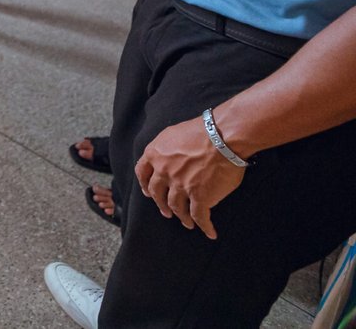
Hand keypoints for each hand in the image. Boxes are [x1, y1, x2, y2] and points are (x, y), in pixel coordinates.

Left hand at [135, 116, 246, 239]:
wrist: (221, 137)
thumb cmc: (201, 131)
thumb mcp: (172, 134)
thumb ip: (165, 148)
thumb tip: (168, 156)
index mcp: (155, 155)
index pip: (142, 172)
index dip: (144, 184)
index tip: (147, 192)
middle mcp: (164, 172)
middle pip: (157, 193)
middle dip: (161, 204)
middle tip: (165, 212)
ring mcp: (180, 186)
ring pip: (176, 207)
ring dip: (181, 216)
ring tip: (186, 222)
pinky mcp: (200, 197)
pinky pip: (200, 216)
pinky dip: (204, 226)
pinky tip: (209, 232)